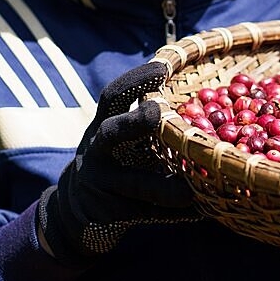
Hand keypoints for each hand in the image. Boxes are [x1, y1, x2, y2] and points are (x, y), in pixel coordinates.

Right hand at [37, 61, 200, 263]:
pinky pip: (149, 213)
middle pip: (111, 133)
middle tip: (158, 112)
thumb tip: (199, 99)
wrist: (77, 213)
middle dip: (134, 122)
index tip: (161, 65)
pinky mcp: (110, 215)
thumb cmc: (114, 165)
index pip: (113, 98)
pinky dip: (176, 213)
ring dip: (166, 187)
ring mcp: (100, 185)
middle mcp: (96, 153)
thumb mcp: (118, 141)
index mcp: (103, 127)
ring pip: (135, 184)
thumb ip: (145, 125)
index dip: (135, 81)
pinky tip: (202, 212)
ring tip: (193, 191)